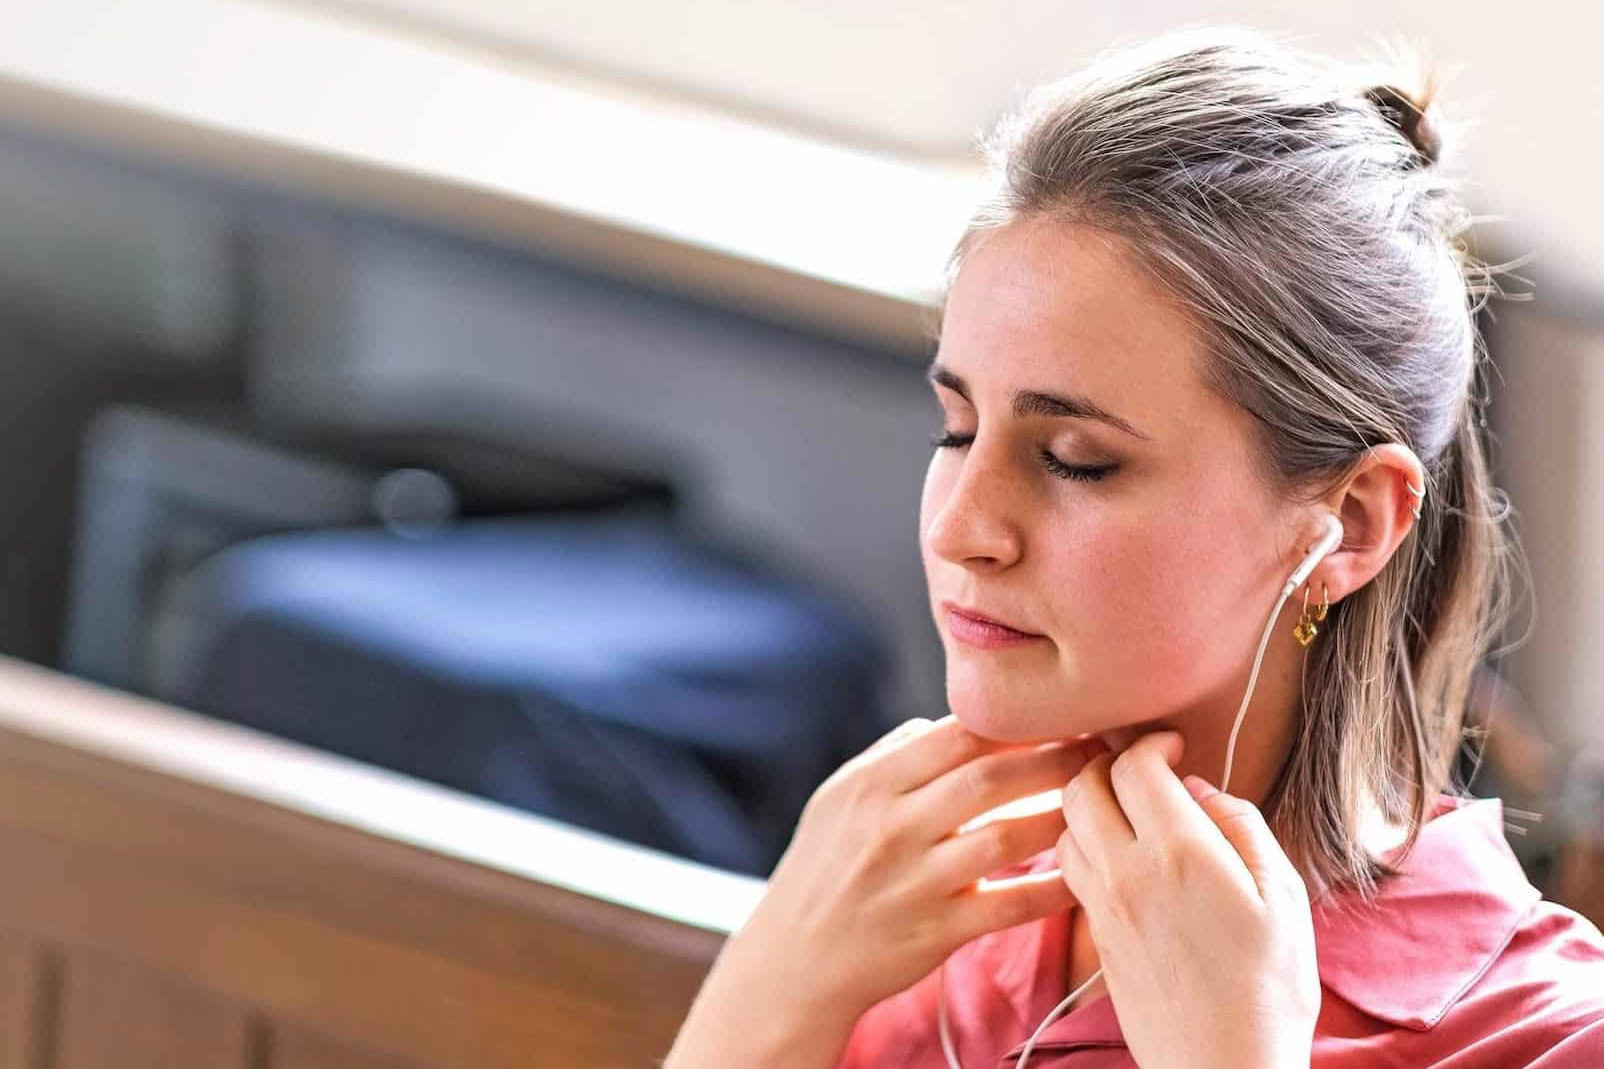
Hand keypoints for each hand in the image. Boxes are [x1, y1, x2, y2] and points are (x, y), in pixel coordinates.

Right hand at [666, 716, 1100, 1066]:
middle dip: (1054, 757)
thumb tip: (954, 722)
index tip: (1063, 713)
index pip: (956, 735)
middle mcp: (891, 827)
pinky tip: (1087, 874)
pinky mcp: (935, 933)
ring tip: (1102, 802)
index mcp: (871, 785)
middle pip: (987, 777)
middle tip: (1101, 748)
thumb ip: (894, 756)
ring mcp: (914, 882)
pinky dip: (1052, 888)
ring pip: (1005, 837)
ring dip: (1062, 815)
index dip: (1017, 721)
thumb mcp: (838, 798)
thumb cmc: (822, 870)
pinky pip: (1009, 905)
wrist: (792, 960)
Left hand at [1056, 731, 1319, 1068]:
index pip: (1132, 767)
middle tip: (1140, 767)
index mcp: (1179, 853)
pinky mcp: (1095, 936)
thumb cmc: (1269, 990)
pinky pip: (1070, 869)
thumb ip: (1242, 828)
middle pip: (1080, 786)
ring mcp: (1102, 906)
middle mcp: (1126, 872)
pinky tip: (1117, 852)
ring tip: (1125, 807)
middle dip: (1105, 762)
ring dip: (1087, 804)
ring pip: (1064, 826)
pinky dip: (1083, 843)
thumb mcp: (1282, 897)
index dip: (1149, 743)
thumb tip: (1200, 791)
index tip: (1173, 745)